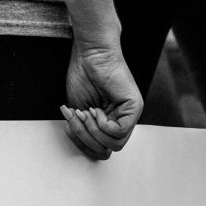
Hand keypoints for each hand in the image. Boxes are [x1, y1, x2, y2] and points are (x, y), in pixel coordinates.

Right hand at [61, 40, 142, 159]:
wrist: (89, 54)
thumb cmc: (83, 76)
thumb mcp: (78, 114)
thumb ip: (84, 133)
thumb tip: (87, 149)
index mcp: (110, 123)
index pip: (101, 151)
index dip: (82, 144)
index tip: (70, 125)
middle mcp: (123, 121)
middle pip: (107, 150)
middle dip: (86, 138)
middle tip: (78, 117)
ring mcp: (130, 115)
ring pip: (114, 144)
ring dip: (93, 131)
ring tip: (86, 112)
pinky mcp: (134, 108)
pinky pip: (119, 132)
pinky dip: (103, 125)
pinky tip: (96, 110)